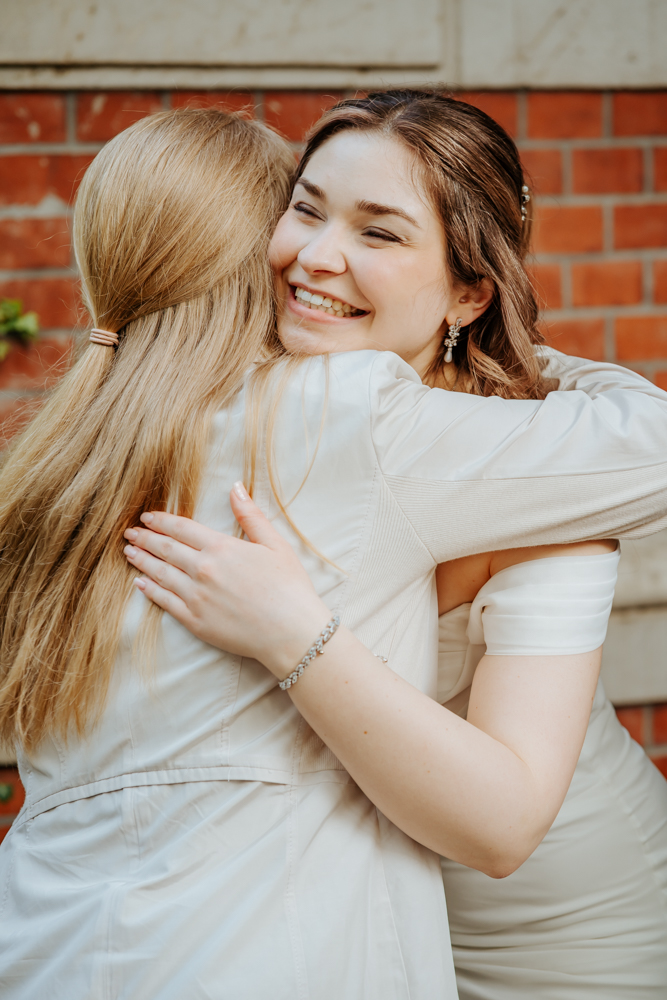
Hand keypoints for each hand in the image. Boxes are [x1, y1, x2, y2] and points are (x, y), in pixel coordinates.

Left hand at [123, 482, 332, 678]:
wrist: (291, 632)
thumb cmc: (289, 587)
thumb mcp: (275, 544)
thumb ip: (251, 515)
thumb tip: (235, 487)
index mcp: (221, 548)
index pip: (182, 528)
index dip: (161, 521)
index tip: (147, 517)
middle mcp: (203, 570)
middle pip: (165, 549)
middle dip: (145, 538)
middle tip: (130, 532)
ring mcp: (196, 596)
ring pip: (160, 574)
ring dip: (142, 561)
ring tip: (129, 552)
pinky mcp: (195, 621)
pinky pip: (165, 602)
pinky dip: (150, 590)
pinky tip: (140, 583)